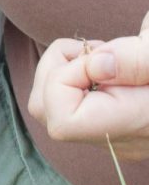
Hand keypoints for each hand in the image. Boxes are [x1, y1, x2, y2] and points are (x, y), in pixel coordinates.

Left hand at [27, 11, 148, 160]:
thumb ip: (138, 59)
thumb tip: (99, 64)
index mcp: (130, 123)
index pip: (59, 119)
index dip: (64, 79)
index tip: (98, 56)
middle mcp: (118, 136)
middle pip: (45, 110)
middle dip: (58, 68)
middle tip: (96, 48)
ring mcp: (115, 131)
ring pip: (53, 104)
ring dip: (68, 67)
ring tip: (106, 52)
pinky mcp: (116, 118)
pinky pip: (74, 99)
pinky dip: (80, 72)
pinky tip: (113, 62)